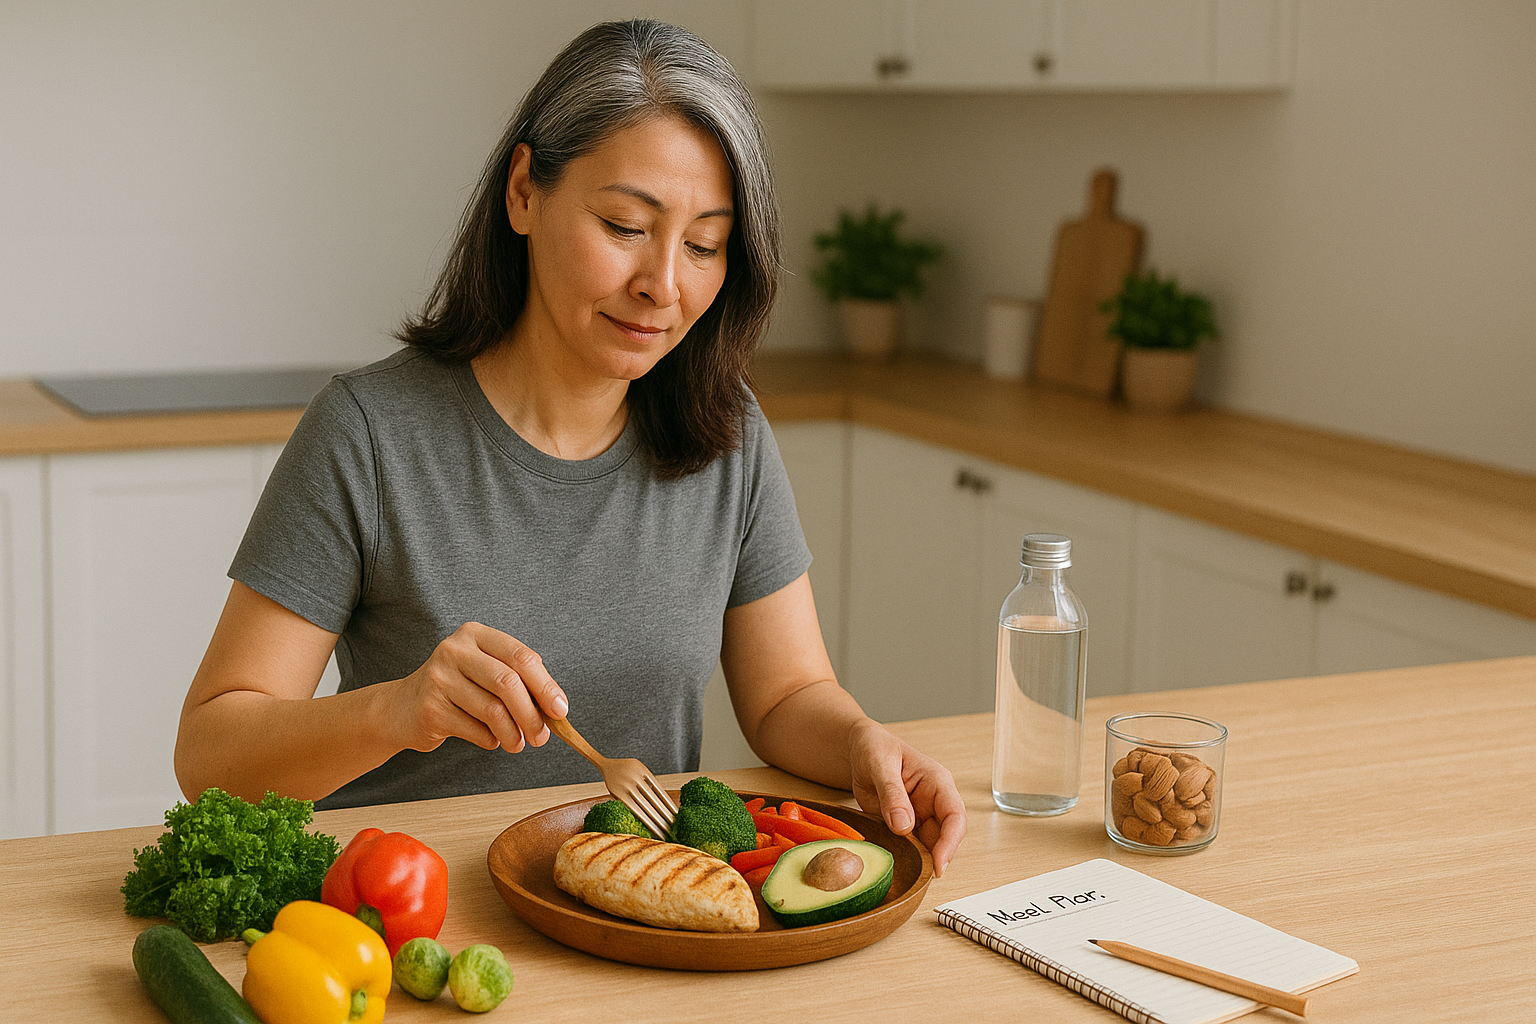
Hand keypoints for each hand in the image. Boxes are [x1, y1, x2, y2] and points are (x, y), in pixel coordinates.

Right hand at [388, 622, 568, 754]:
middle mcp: (455, 650)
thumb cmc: (457, 690)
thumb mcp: (485, 673)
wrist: (402, 709)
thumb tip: (556, 710)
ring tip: (517, 743)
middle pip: (508, 683)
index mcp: (475, 634)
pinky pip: (476, 730)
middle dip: (532, 715)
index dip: (546, 685)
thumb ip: (519, 682)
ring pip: (493, 711)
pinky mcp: (430, 708)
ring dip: (514, 734)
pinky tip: (490, 739)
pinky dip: (491, 740)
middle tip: (542, 737)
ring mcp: (439, 678)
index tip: (561, 710)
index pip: (520, 657)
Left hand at [847, 718, 966, 876]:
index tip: (939, 865)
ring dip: (920, 861)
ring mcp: (920, 815)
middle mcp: (934, 801)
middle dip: (936, 858)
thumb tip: (904, 826)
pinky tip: (894, 865)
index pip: (955, 816)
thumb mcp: (879, 764)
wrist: (859, 750)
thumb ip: (891, 793)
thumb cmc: (874, 748)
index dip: (950, 842)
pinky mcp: (905, 826)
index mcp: (937, 782)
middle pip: (945, 836)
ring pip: (929, 845)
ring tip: (905, 874)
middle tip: (920, 879)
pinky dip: (905, 857)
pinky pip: (910, 846)